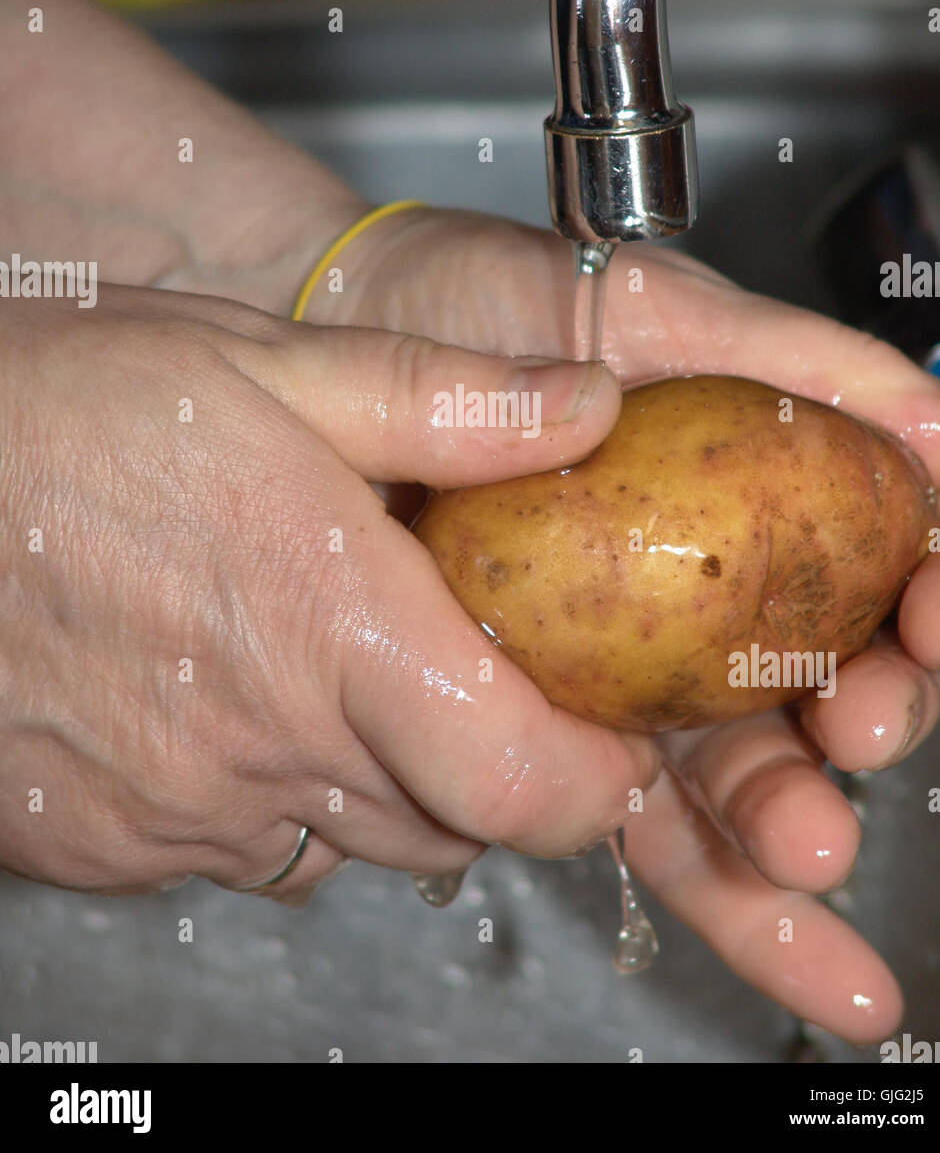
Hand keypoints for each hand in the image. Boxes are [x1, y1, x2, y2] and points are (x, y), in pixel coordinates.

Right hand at [0, 285, 661, 905]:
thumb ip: (447, 403)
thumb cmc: (55, 410)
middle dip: (496, 766)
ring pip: (347, 844)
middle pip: (450, 826)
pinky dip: (271, 795)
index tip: (607, 735)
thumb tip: (587, 407)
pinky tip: (233, 700)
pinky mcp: (101, 843)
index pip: (522, 784)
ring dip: (383, 778)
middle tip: (478, 674)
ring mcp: (173, 813)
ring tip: (347, 672)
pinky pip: (240, 849)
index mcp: (324, 625)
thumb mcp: (262, 366)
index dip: (593, 780)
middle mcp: (257, 747)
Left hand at [323, 204, 939, 1041]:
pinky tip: (774, 918)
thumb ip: (805, 364)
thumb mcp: (657, 310)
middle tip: (858, 724)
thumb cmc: (500, 300)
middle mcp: (721, 588)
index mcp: (770, 488)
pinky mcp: (566, 718)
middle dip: (874, 715)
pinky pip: (645, 811)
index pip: (896, 550)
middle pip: (835, 676)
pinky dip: (716, 878)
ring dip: (795, 819)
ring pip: (748, 765)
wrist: (355, 323)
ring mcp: (646, 663)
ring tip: (807, 848)